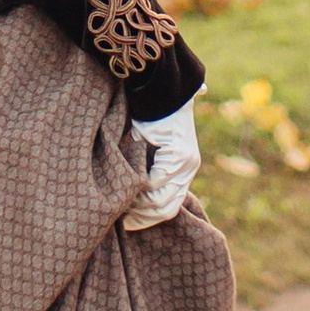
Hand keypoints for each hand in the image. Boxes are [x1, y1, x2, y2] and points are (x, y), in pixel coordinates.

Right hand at [121, 96, 199, 230]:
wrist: (160, 87)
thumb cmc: (148, 116)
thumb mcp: (146, 148)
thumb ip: (143, 170)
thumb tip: (128, 197)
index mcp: (183, 170)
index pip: (169, 207)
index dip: (148, 219)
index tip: (128, 223)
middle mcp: (188, 169)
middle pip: (168, 209)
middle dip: (144, 218)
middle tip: (122, 220)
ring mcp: (186, 163)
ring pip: (163, 200)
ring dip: (140, 205)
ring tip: (121, 205)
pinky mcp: (180, 155)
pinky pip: (157, 182)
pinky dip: (142, 189)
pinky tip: (127, 188)